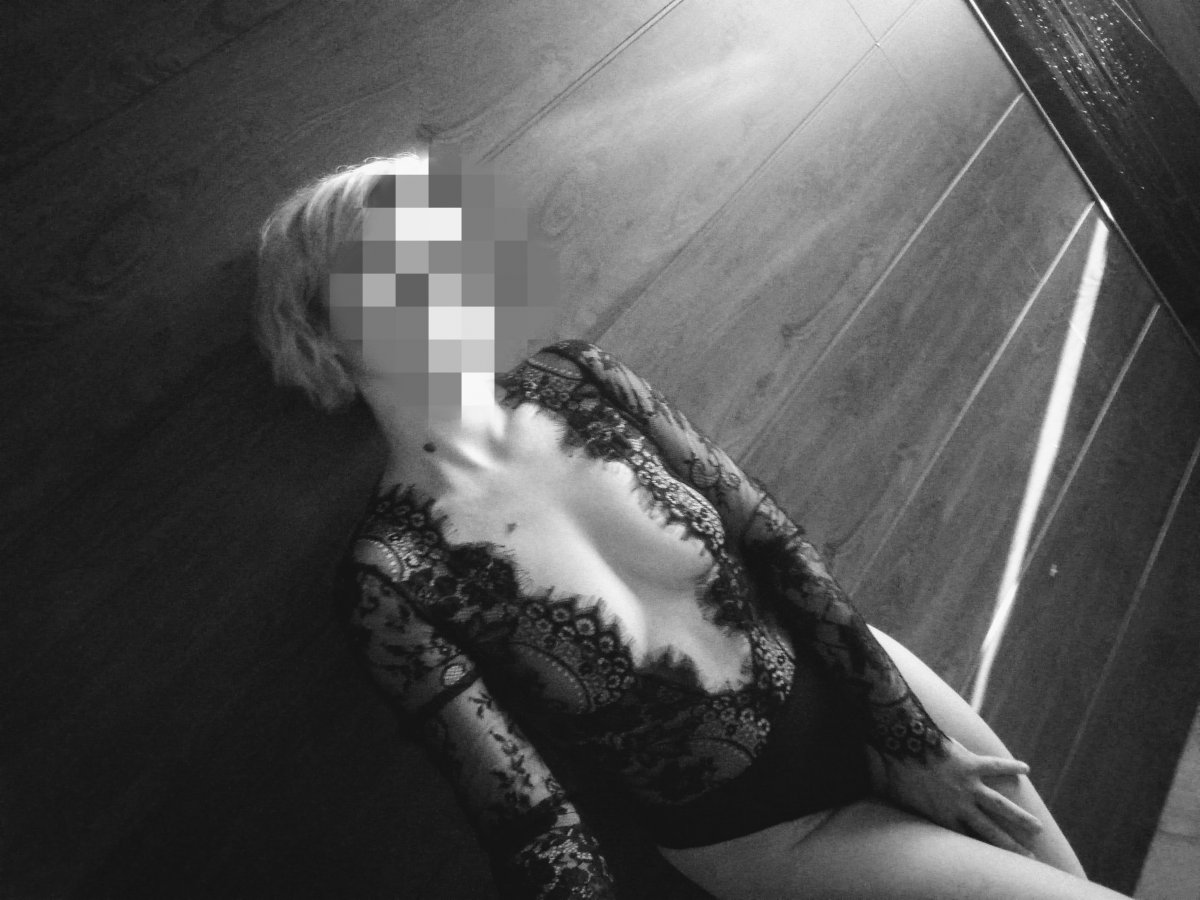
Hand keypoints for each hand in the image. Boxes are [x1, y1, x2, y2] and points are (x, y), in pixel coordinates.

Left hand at [865, 737, 1043, 856]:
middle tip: (1030, 858)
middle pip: (990, 832)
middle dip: (1010, 846)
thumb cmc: (891, 768)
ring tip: (1038, 828)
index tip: (997, 867)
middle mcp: (959, 806)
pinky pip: (995, 766)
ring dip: (1020, 817)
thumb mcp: (891, 795)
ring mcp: (968, 786)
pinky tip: (1026, 769)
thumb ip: (892, 805)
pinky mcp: (972, 764)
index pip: (966, 842)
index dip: (982, 856)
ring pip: (1000, 806)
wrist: (900, 742)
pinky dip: (1011, 767)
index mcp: (941, 816)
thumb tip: (868, 810)